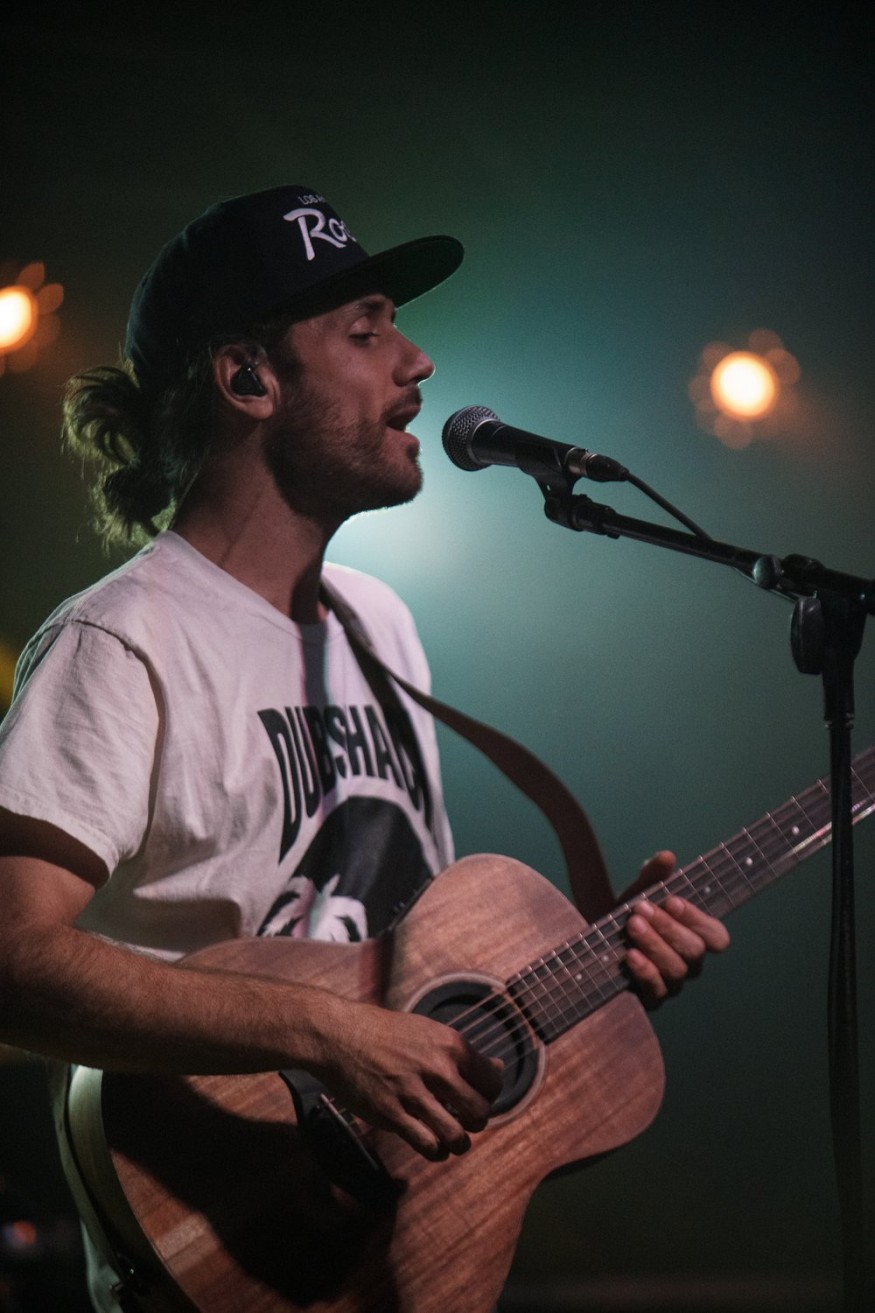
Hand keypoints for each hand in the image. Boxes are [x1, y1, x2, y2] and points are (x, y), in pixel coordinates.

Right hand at [314, 999, 503, 1161]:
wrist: (341, 1036)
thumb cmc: (387, 1033)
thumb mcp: (430, 1031)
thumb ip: (463, 1054)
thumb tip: (498, 1067)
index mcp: (450, 1044)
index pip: (492, 1083)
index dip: (488, 1095)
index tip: (475, 1098)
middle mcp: (437, 1068)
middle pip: (479, 1112)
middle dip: (476, 1122)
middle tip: (463, 1119)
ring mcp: (413, 1093)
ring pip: (456, 1137)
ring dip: (458, 1143)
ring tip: (451, 1138)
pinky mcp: (391, 1114)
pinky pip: (428, 1146)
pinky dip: (436, 1152)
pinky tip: (432, 1144)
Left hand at [619, 851, 729, 1006]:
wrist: (594, 944)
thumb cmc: (627, 916)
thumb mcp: (638, 893)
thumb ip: (653, 876)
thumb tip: (666, 856)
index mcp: (695, 937)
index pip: (717, 937)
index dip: (698, 920)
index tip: (671, 901)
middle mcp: (689, 963)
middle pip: (695, 951)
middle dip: (668, 927)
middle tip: (641, 910)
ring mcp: (672, 983)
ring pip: (676, 970)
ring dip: (654, 945)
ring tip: (632, 925)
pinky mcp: (652, 998)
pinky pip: (656, 990)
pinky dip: (644, 971)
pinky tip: (629, 955)